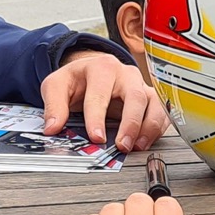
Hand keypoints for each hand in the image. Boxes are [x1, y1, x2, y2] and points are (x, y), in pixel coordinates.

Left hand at [41, 51, 168, 151]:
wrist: (89, 72)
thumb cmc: (75, 80)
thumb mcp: (56, 86)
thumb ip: (53, 106)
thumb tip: (52, 128)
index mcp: (101, 67)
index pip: (100, 93)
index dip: (97, 117)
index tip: (96, 137)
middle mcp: (124, 74)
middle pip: (134, 96)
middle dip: (130, 123)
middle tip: (122, 146)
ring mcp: (140, 84)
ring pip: (153, 103)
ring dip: (148, 126)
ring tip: (138, 147)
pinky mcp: (149, 97)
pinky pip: (161, 111)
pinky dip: (157, 128)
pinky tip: (146, 142)